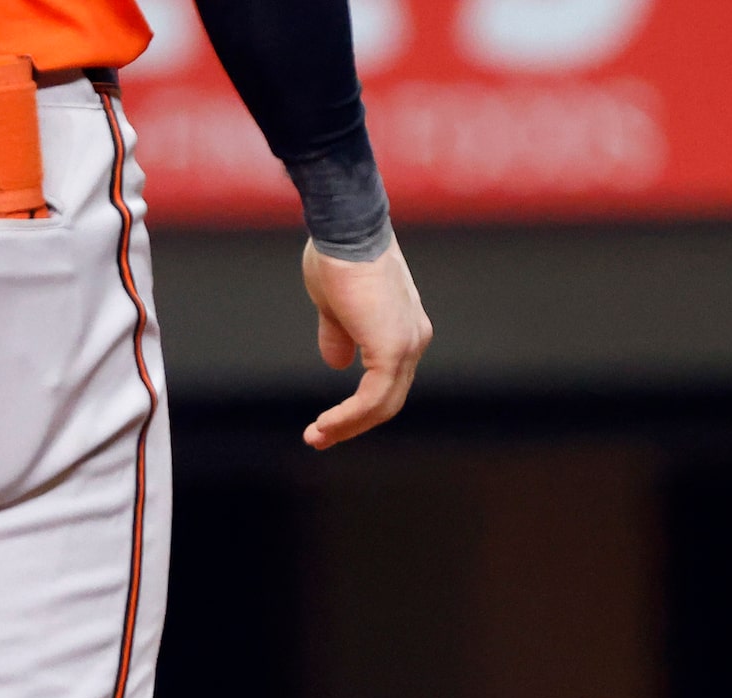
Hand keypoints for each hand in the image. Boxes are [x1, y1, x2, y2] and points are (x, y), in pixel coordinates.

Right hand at [299, 236, 429, 449]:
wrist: (345, 227)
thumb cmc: (337, 255)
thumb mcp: (334, 305)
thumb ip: (339, 335)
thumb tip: (335, 363)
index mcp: (405, 328)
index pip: (389, 379)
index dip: (360, 405)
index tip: (328, 420)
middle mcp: (414, 338)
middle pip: (389, 398)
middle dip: (354, 423)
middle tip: (321, 437)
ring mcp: (407, 344)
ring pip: (382, 404)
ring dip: (347, 426)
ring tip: (317, 437)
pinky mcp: (392, 349)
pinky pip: (373, 398)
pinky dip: (348, 417)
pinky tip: (325, 425)